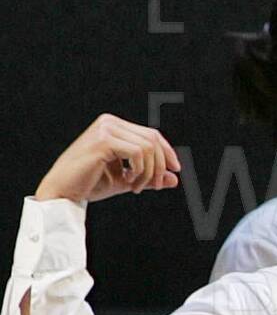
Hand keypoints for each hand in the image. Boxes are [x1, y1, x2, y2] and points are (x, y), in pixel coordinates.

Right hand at [35, 115, 179, 205]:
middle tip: (154, 186)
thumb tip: (174, 178)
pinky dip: (140, 171)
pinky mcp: (103, 140)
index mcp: (113, 126)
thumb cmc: (90, 184)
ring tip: (137, 187)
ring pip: (148, 147)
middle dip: (160, 165)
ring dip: (149, 172)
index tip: (175, 170)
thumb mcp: (127, 179)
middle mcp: (109, 122)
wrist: (63, 192)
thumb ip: (149, 176)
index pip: (150, 134)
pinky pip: (138, 153)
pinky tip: (130, 183)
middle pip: (152, 139)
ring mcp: (105, 129)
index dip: (166, 152)